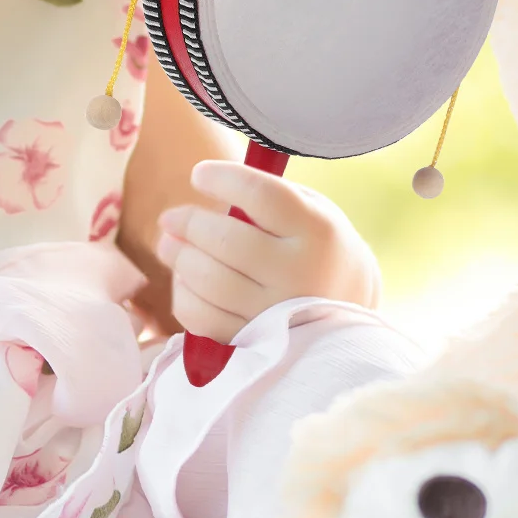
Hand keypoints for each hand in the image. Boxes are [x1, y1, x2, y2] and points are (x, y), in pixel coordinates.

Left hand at [154, 159, 380, 339]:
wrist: (349, 309)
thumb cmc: (313, 246)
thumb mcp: (308, 211)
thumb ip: (264, 197)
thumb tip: (202, 184)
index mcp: (316, 230)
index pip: (261, 195)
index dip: (223, 179)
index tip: (199, 175)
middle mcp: (299, 273)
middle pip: (227, 241)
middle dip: (188, 224)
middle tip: (170, 219)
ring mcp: (277, 313)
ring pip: (210, 282)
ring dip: (179, 259)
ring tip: (169, 244)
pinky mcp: (256, 342)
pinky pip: (203, 318)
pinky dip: (184, 296)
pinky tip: (184, 280)